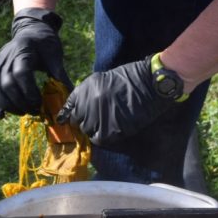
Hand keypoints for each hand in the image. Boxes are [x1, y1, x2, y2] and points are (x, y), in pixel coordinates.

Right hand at [0, 8, 72, 117]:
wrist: (31, 30)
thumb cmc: (45, 44)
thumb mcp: (55, 56)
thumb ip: (60, 76)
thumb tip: (70, 97)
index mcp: (23, 50)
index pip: (21, 73)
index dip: (29, 92)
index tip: (40, 104)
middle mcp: (5, 57)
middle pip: (6, 83)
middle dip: (20, 102)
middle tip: (34, 111)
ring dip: (7, 105)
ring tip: (21, 112)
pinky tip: (1, 114)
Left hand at [57, 56, 179, 146]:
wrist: (149, 83)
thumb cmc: (129, 78)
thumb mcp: (101, 80)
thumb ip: (86, 93)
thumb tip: (72, 110)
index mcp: (84, 90)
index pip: (68, 109)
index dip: (73, 114)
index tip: (71, 119)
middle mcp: (87, 105)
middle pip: (77, 122)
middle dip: (85, 121)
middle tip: (97, 119)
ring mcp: (97, 118)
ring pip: (87, 131)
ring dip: (95, 129)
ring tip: (107, 123)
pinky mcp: (110, 130)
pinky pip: (99, 139)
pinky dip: (103, 137)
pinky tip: (112, 129)